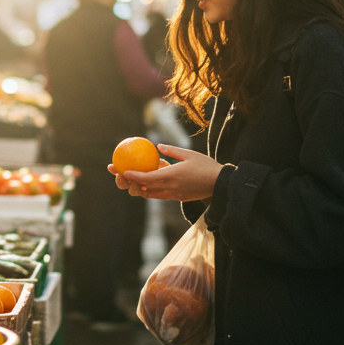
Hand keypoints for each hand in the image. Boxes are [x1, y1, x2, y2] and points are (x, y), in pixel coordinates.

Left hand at [106, 144, 222, 201]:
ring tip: (135, 180)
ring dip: (142, 188)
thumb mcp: (189, 154)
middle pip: (145, 188)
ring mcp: (174, 195)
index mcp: (171, 176)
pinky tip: (150, 184)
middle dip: (132, 183)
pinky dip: (153, 191)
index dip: (133, 176)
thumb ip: (172, 151)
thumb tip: (158, 147)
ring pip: (152, 194)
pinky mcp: (179, 198)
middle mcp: (170, 187)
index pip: (147, 178)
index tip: (124, 172)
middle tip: (125, 176)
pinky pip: (161, 195)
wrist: (219, 184)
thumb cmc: (206, 166)